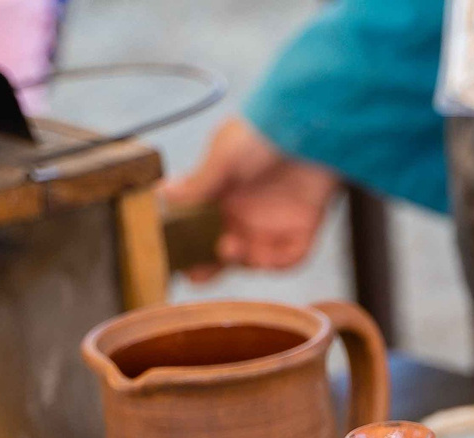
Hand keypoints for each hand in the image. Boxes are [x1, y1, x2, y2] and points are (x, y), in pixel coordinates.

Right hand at [160, 118, 341, 278]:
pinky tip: (265, 257)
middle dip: (209, 267)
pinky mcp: (303, 228)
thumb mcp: (224, 156)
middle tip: (197, 272)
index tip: (176, 261)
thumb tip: (162, 194)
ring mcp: (274, 222)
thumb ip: (198, 182)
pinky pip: (291, 257)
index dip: (188, 248)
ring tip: (230, 247)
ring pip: (254, 259)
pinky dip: (280, 262)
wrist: (311, 128)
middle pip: (223, 252)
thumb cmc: (263, 134)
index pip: (199, 229)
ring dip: (241, 261)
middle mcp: (245, 212)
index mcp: (222, 195)